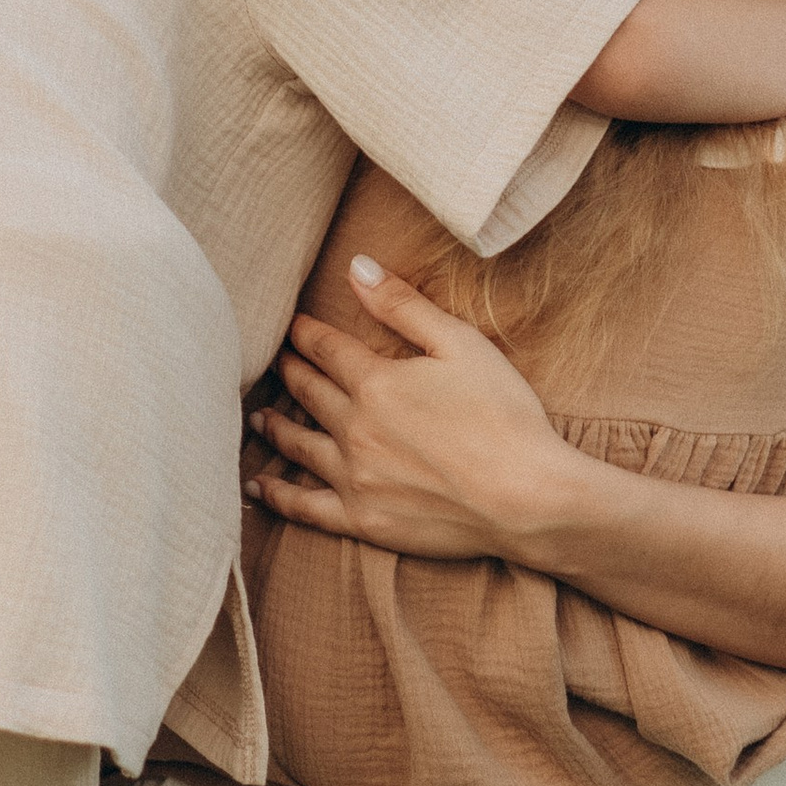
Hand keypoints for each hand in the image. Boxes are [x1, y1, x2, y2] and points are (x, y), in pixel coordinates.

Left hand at [245, 260, 578, 559]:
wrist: (527, 498)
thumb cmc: (504, 416)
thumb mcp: (461, 344)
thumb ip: (403, 305)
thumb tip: (355, 266)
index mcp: (376, 382)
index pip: (327, 349)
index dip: (306, 333)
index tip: (291, 325)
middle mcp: (354, 428)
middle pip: (308, 392)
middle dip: (289, 372)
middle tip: (271, 363)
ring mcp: (354, 477)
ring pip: (299, 444)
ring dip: (276, 427)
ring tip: (258, 418)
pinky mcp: (363, 519)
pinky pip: (305, 506)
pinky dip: (277, 496)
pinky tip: (257, 487)